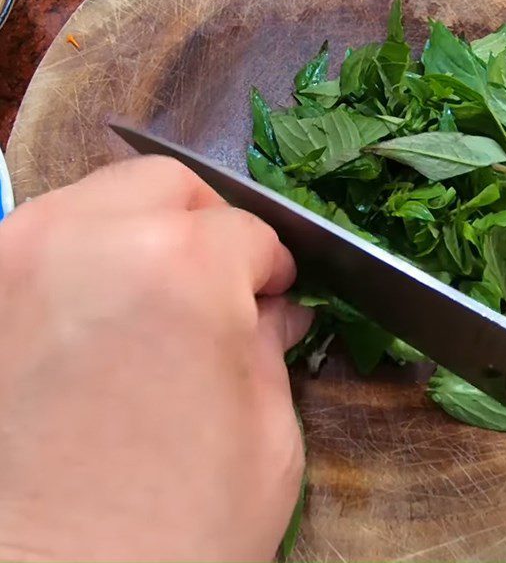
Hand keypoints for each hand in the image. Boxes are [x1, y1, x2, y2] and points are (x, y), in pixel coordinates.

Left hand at [0, 157, 310, 561]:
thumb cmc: (169, 536)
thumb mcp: (265, 437)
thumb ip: (270, 345)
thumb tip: (273, 309)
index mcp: (183, 266)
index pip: (248, 231)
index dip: (270, 270)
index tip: (271, 298)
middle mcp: (88, 239)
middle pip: (166, 185)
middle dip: (205, 226)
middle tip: (217, 286)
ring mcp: (13, 262)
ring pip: (95, 198)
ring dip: (138, 233)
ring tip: (152, 301)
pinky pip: (39, 244)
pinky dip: (79, 259)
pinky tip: (95, 319)